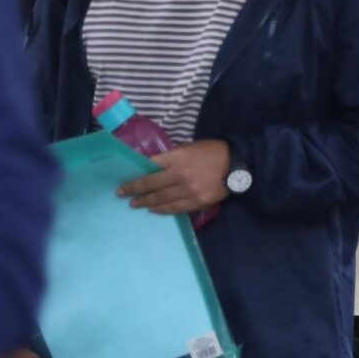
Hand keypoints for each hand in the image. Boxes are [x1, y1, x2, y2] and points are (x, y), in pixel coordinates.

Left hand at [118, 139, 232, 214]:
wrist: (236, 165)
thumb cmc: (212, 152)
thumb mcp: (189, 148)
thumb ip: (172, 157)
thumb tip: (154, 167)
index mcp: (177, 157)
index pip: (151, 167)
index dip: (137, 175)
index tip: (126, 180)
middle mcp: (180, 175)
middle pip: (152, 184)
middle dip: (135, 190)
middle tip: (122, 194)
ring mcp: (188, 190)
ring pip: (161, 199)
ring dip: (145, 202)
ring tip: (134, 204)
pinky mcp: (197, 202)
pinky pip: (175, 208)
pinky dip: (162, 209)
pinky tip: (153, 209)